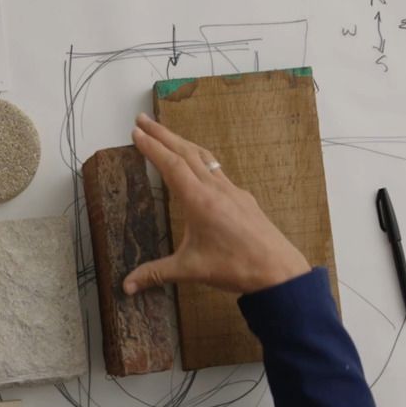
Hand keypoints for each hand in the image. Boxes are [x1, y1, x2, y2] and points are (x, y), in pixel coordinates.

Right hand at [123, 113, 309, 294]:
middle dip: (162, 134)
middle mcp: (215, 188)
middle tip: (142, 119)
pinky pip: (217, 168)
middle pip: (185, 151)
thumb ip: (156, 273)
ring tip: (166, 133)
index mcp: (199, 200)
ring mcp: (231, 190)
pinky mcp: (242, 197)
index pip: (170, 165)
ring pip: (203, 156)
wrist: (278, 270)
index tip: (136, 132)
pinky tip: (198, 162)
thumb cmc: (236, 267)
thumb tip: (127, 287)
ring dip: (181, 142)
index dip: (151, 147)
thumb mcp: (190, 270)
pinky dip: (201, 157)